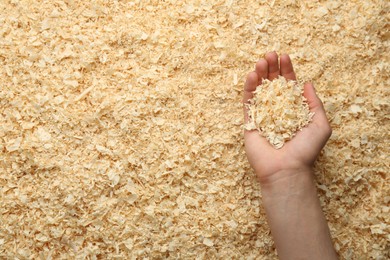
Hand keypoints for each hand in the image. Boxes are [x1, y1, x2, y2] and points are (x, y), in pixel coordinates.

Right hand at [243, 52, 331, 183]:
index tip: (285, 56)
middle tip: (270, 54)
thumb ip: (315, 103)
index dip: (287, 70)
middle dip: (272, 68)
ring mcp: (262, 115)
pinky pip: (247, 102)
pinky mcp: (249, 122)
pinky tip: (251, 75)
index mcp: (293, 110)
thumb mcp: (320, 124)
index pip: (288, 85)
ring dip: (260, 73)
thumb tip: (307, 83)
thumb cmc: (306, 149)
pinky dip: (248, 88)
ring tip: (261, 61)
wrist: (286, 169)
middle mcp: (277, 110)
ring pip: (259, 90)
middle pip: (272, 84)